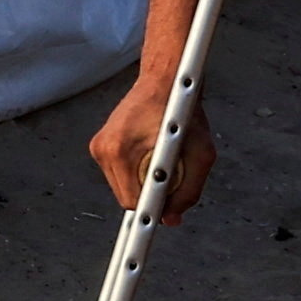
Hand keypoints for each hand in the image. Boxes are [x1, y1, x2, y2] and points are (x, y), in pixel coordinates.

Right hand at [89, 69, 212, 213]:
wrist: (165, 82)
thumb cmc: (183, 111)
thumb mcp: (201, 154)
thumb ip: (188, 191)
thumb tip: (171, 219)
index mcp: (121, 150)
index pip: (132, 202)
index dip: (150, 210)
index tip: (159, 217)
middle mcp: (104, 149)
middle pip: (125, 198)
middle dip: (149, 194)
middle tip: (171, 177)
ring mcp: (99, 146)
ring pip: (121, 187)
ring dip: (142, 182)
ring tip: (160, 161)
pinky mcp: (99, 144)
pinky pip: (118, 174)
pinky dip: (135, 171)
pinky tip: (149, 153)